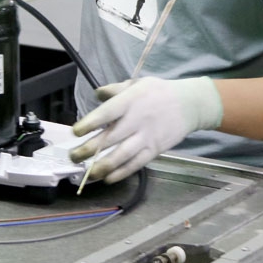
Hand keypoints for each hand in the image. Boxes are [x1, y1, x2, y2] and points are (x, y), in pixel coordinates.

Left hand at [70, 76, 222, 183]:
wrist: (189, 104)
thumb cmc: (159, 92)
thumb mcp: (137, 84)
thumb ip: (115, 89)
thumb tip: (97, 93)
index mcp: (130, 101)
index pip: (107, 113)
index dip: (90, 123)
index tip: (76, 132)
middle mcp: (137, 120)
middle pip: (110, 138)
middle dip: (89, 150)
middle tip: (73, 156)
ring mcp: (146, 137)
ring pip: (122, 156)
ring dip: (102, 166)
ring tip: (88, 173)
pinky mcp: (154, 150)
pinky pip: (136, 164)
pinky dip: (121, 173)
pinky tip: (108, 178)